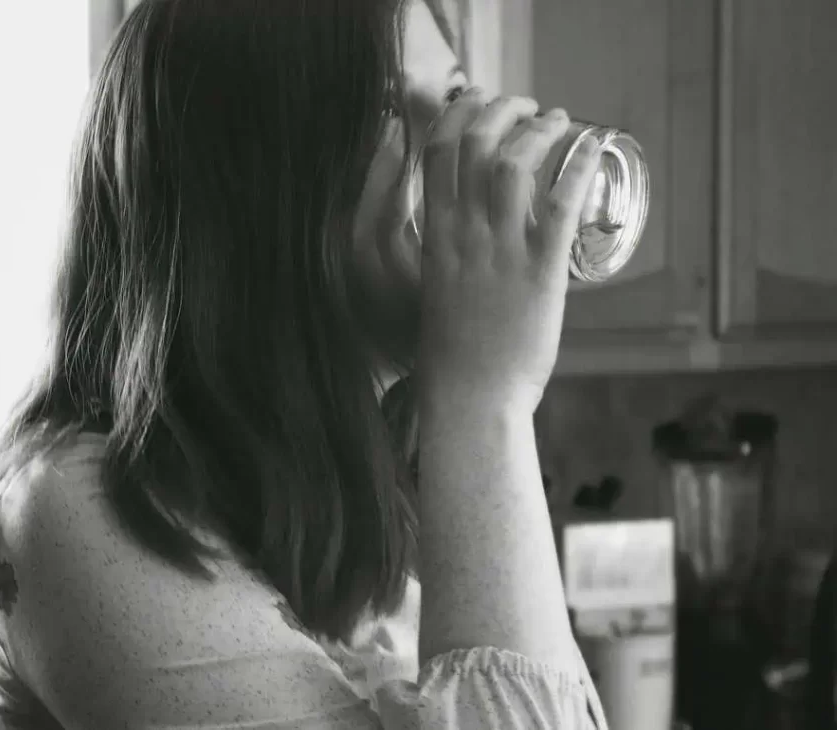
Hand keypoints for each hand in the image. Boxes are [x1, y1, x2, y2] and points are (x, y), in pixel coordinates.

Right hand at [416, 92, 601, 412]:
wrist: (470, 396)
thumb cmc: (452, 354)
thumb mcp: (437, 290)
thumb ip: (450, 254)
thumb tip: (474, 232)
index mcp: (435, 237)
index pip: (437, 153)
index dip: (456, 115)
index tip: (473, 103)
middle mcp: (464, 234)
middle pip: (475, 144)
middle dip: (500, 110)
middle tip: (522, 105)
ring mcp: (501, 251)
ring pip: (514, 164)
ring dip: (537, 130)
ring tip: (556, 119)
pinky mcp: (540, 271)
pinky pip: (558, 206)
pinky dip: (575, 170)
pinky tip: (589, 151)